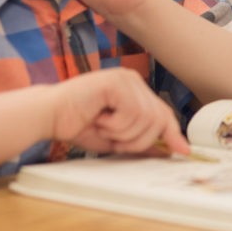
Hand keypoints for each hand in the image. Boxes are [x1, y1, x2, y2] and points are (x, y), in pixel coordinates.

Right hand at [49, 67, 189, 156]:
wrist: (49, 116)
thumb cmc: (78, 124)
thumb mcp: (116, 139)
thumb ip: (141, 141)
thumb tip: (167, 151)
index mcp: (135, 90)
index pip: (163, 113)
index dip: (173, 134)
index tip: (182, 151)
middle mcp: (133, 80)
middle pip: (158, 119)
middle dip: (138, 140)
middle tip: (114, 139)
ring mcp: (125, 79)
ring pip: (146, 119)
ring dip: (123, 134)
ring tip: (103, 126)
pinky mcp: (115, 82)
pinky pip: (131, 113)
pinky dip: (115, 125)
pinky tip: (99, 118)